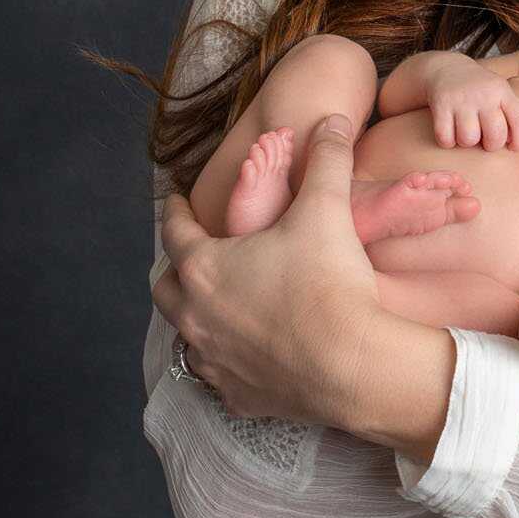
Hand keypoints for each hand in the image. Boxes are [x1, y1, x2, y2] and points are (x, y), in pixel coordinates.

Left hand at [152, 113, 383, 422]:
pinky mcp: (239, 397)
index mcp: (205, 267)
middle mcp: (196, 317)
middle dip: (176, 267)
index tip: (176, 199)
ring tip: (217, 305)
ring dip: (196, 316)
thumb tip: (333, 121)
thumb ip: (327, 160)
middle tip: (193, 255)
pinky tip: (244, 356)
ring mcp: (214, 361)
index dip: (175, 210)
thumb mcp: (326, 208)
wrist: (352, 364)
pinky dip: (225, 360)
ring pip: (187, 336)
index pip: (174, 230)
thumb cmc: (328, 282)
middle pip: (166, 287)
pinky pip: (219, 376)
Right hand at [427, 58, 518, 149]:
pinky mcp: (441, 105)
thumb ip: (511, 114)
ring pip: (468, 139)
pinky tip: (449, 132)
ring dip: (466, 142)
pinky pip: (446, 138)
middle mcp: (484, 94)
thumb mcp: (499, 92)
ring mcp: (462, 99)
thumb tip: (515, 145)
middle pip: (495, 135)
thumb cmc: (479, 90)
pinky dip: (447, 141)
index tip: (514, 147)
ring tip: (465, 132)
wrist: (446, 68)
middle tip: (485, 139)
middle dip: (491, 145)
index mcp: (502, 91)